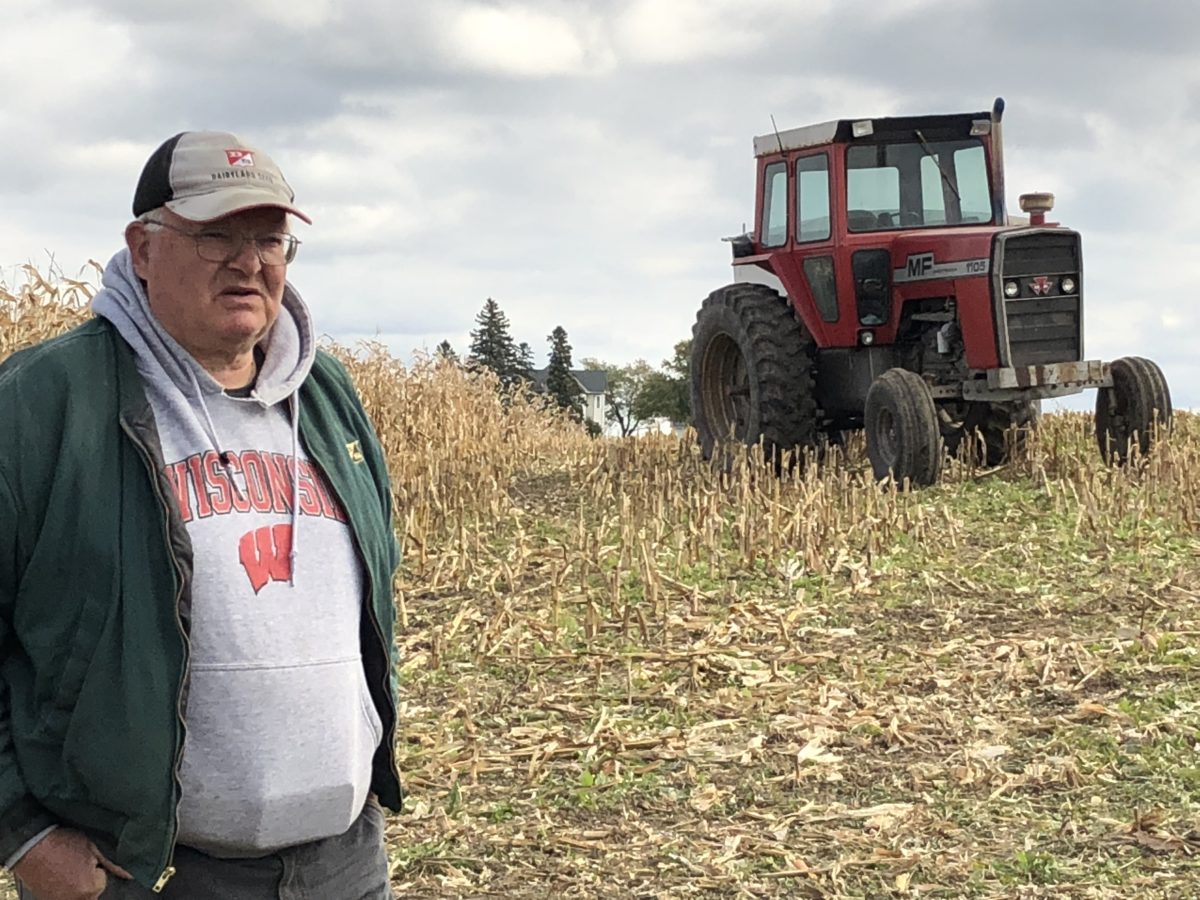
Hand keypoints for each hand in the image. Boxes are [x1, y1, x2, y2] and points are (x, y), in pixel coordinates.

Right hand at [12, 828, 131, 899]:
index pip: (105, 881)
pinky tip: (59, 873)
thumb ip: (112, 863)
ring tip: (66, 867)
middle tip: (77, 862)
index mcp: (91, 890)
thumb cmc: (60, 843)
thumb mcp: (92, 847)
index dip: (99, 867)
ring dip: (77, 883)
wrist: (30, 845)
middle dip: (89, 878)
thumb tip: (130, 873)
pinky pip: (65, 895)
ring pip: (79, 894)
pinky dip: (65, 887)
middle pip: (92, 891)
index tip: (89, 858)